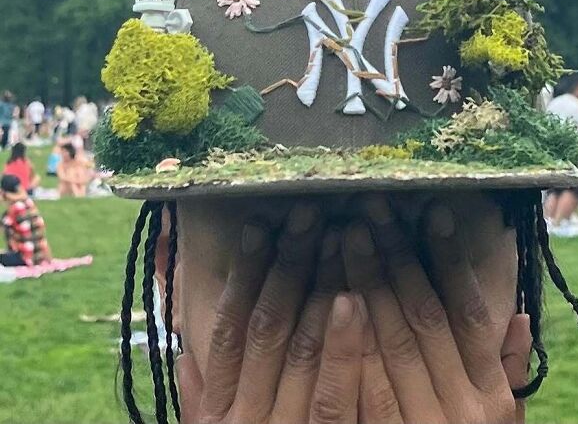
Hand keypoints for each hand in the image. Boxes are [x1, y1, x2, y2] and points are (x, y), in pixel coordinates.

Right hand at [176, 203, 365, 423]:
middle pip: (266, 325)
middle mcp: (246, 415)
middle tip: (307, 213)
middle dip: (287, 262)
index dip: (243, 273)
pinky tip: (354, 300)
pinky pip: (334, 392)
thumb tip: (183, 356)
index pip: (228, 328)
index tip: (258, 224)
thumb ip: (201, 400)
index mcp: (220, 408)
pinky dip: (344, 344)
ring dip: (320, 287)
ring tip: (338, 237)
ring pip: (302, 347)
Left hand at [345, 195, 526, 423]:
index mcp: (488, 396)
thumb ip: (505, 372)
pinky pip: (355, 391)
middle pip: (421, 317)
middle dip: (394, 256)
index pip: (468, 313)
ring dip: (361, 283)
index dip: (450, 259)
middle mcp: (459, 409)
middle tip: (370, 207)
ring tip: (339, 233)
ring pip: (386, 342)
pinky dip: (341, 342)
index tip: (433, 211)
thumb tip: (522, 315)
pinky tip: (327, 298)